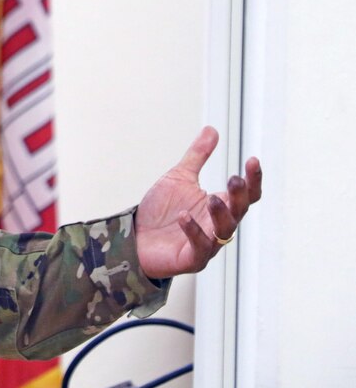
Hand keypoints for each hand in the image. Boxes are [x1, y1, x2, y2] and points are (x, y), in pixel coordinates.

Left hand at [135, 126, 261, 278]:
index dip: (253, 179)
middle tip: (233, 179)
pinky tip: (183, 217)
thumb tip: (212, 129)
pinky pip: (199, 247)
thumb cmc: (161, 210)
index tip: (253, 160)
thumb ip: (197, 156)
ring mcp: (207, 244)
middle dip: (238, 196)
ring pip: (223, 231)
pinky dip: (193, 232)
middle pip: (238, 211)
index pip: (247, 194)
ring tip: (212, 198)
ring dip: (220, 214)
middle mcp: (218, 225)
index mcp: (220, 205)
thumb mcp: (179, 177)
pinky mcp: (191, 258)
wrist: (135, 237)